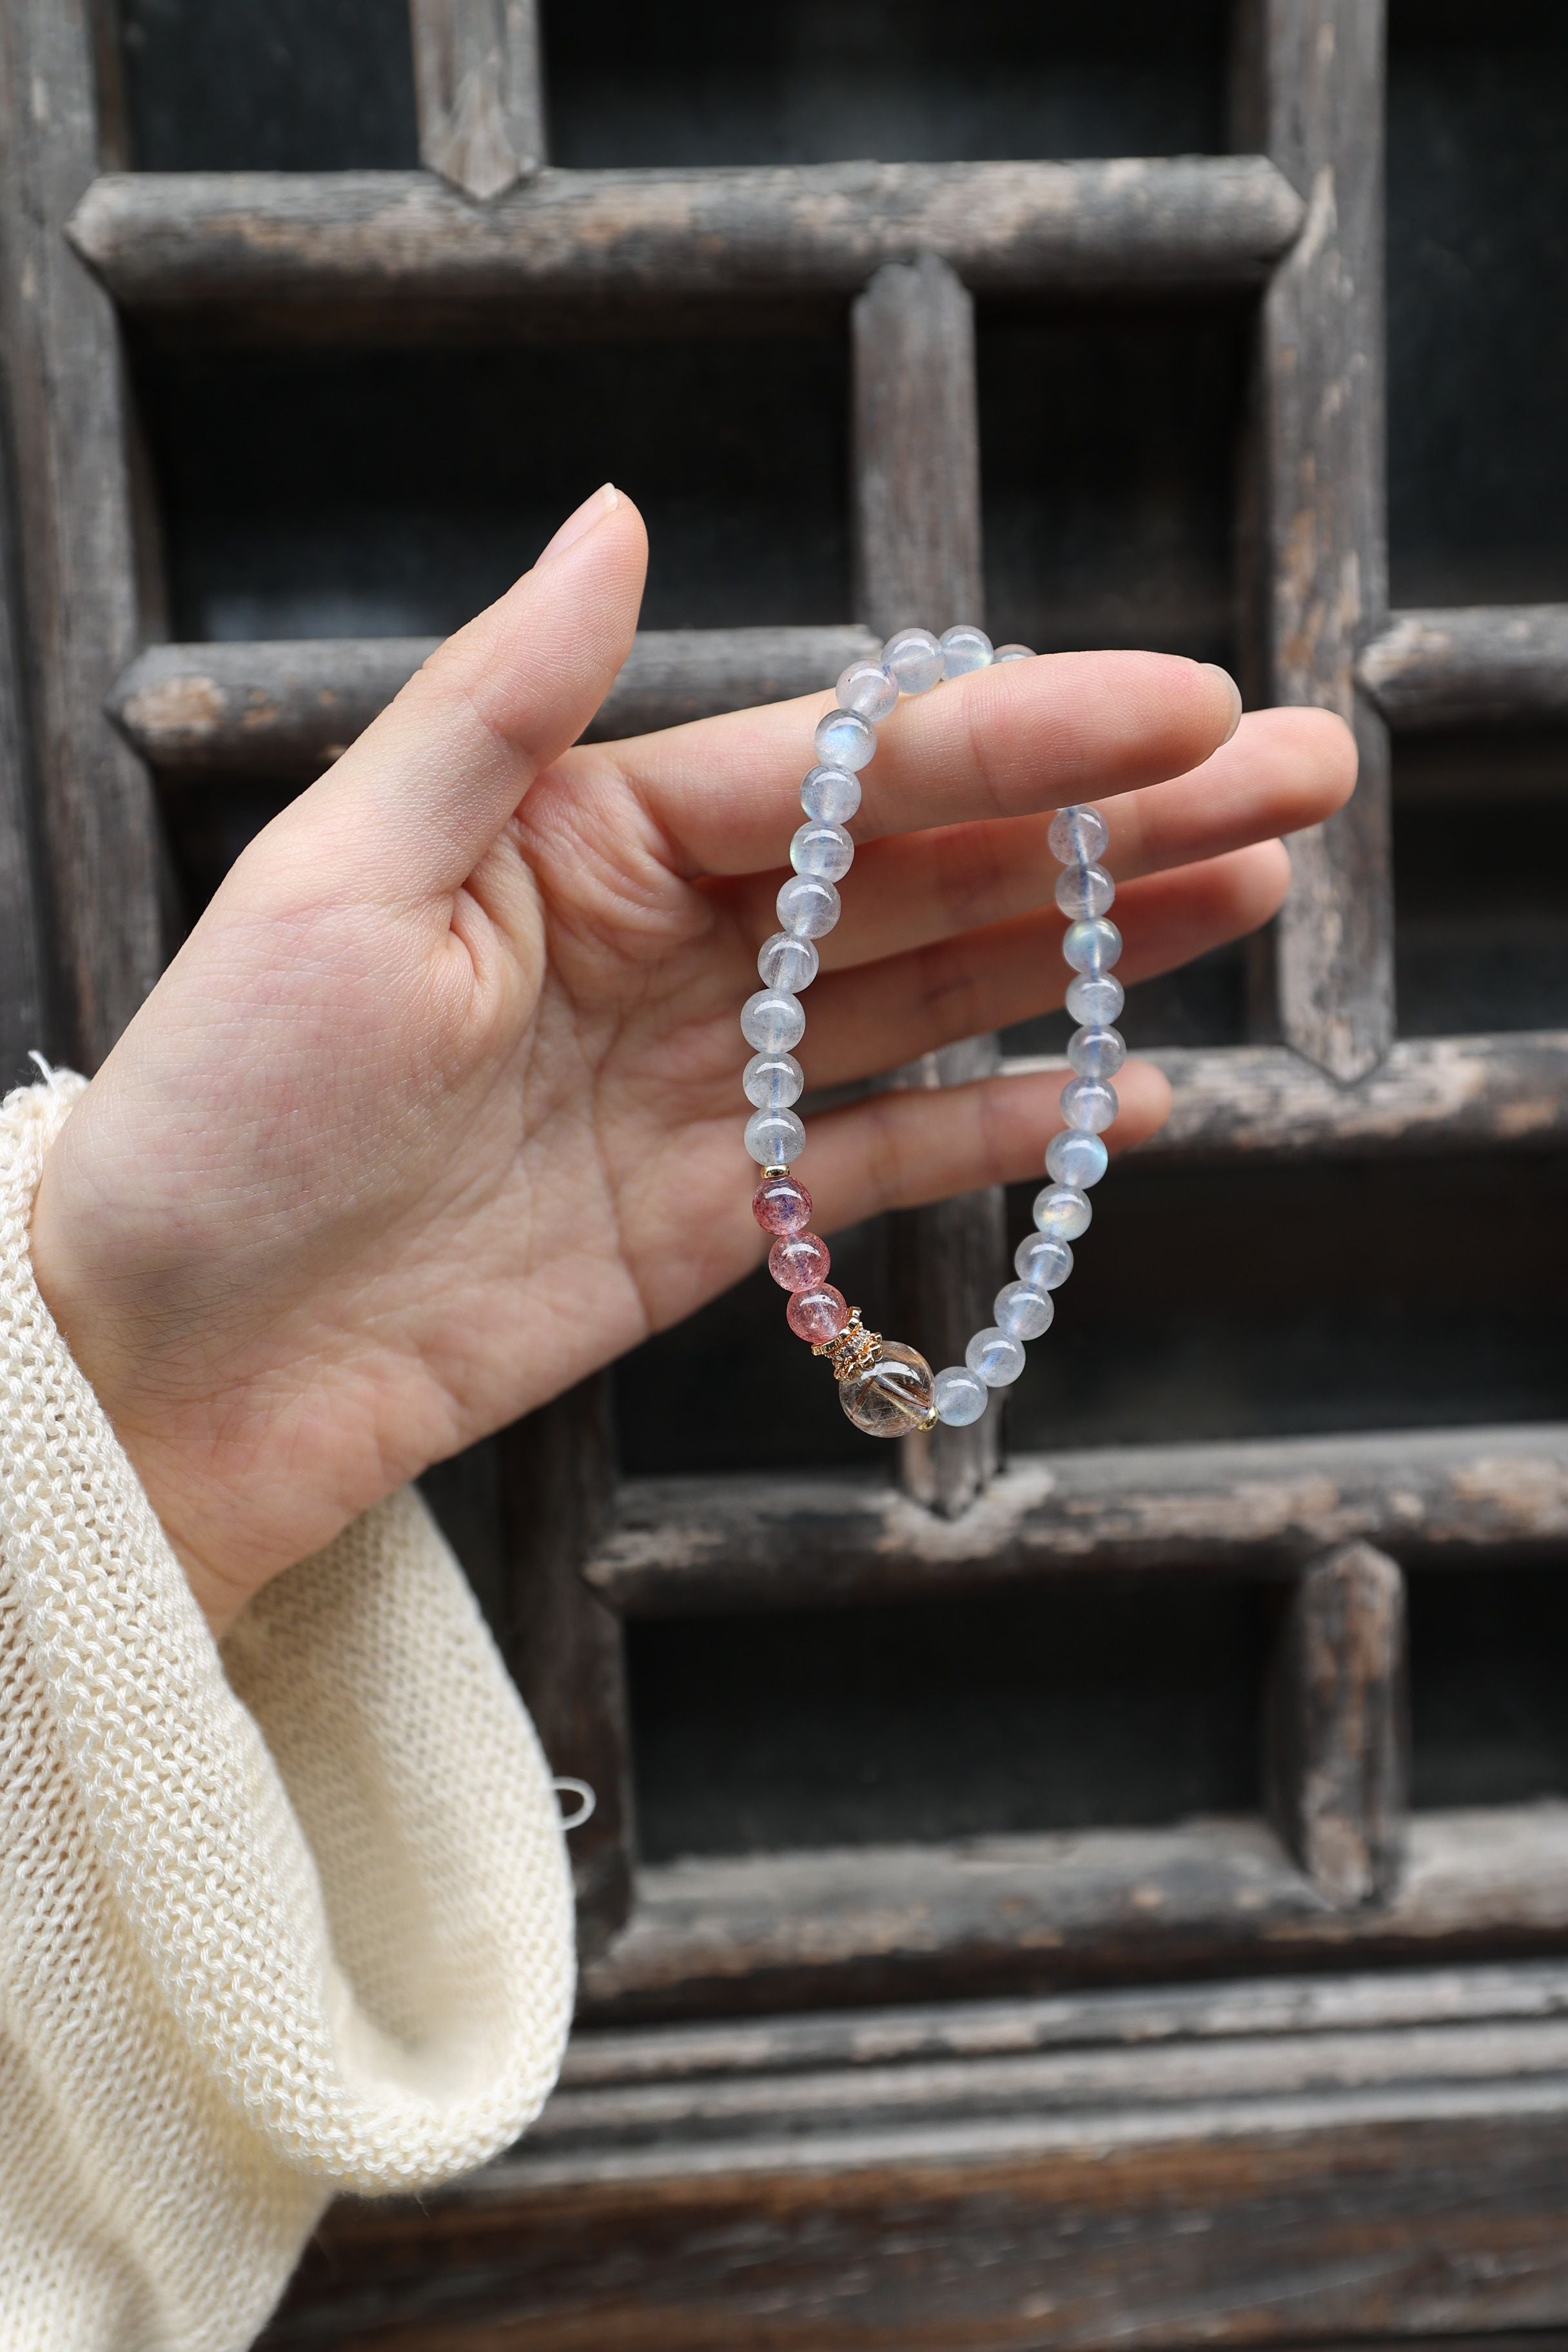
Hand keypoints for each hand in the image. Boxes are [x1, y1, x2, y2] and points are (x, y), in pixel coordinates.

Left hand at [30, 486, 1354, 1634]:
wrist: (165, 1365)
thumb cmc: (216, 1109)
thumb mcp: (337, 874)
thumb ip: (500, 704)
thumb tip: (615, 518)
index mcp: (585, 832)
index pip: (847, 767)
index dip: (1023, 734)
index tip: (1182, 706)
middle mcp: (665, 943)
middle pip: (930, 867)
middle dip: (1117, 819)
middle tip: (1297, 774)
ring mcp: (703, 1084)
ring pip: (938, 994)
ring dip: (1099, 945)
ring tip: (1258, 890)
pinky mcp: (713, 1218)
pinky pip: (886, 1155)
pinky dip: (1004, 1129)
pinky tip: (1130, 1091)